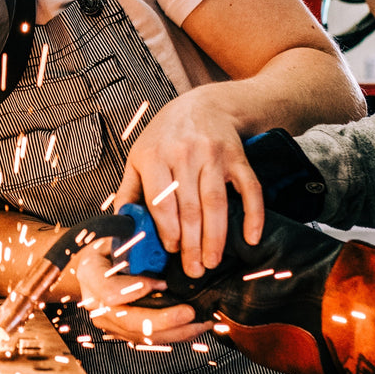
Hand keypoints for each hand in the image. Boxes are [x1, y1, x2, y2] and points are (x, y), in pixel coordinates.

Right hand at [71, 240, 213, 345]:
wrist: (92, 265)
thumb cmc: (108, 245)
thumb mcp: (116, 233)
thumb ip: (133, 236)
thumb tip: (158, 231)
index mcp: (91, 275)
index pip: (111, 292)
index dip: (138, 289)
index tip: (162, 283)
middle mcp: (96, 303)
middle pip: (129, 322)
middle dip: (163, 320)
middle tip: (189, 313)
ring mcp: (109, 321)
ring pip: (142, 336)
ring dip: (176, 332)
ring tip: (202, 322)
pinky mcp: (123, 331)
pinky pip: (150, 339)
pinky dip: (175, 335)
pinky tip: (197, 327)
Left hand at [114, 90, 265, 278]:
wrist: (205, 103)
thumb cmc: (167, 135)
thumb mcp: (139, 156)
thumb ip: (129, 190)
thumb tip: (121, 225)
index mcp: (155, 156)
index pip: (161, 201)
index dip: (167, 230)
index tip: (172, 251)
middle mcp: (184, 154)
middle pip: (189, 208)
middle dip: (192, 244)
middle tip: (194, 270)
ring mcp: (214, 155)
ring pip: (216, 203)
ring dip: (216, 237)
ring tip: (212, 261)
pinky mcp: (238, 158)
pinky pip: (249, 189)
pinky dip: (253, 215)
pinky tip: (250, 237)